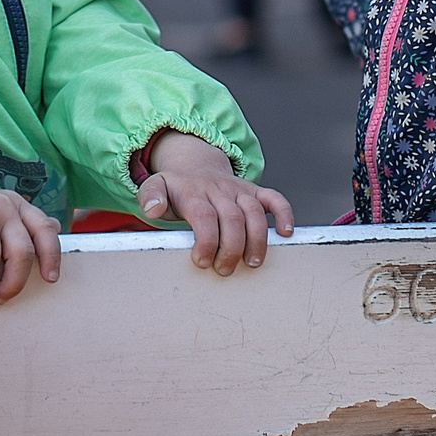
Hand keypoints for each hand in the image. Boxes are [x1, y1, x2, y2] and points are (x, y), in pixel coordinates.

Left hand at [135, 132, 295, 274]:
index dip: (206, 241)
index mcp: (194, 193)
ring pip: (254, 212)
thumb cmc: (176, 190)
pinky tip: (286, 233)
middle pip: (233, 218)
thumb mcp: (155, 188)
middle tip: (224, 270)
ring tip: (252, 263)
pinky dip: (284, 214)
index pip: (204, 216)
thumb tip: (153, 209)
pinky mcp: (254, 191)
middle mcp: (219, 190)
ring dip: (257, 239)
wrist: (194, 166)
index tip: (201, 261)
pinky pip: (274, 198)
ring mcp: (239, 190)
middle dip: (231, 248)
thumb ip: (150, 198)